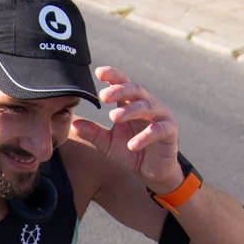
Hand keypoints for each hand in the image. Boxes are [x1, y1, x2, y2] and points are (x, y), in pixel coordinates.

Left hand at [70, 64, 180, 192]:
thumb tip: (73, 124)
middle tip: (103, 96)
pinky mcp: (170, 131)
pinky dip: (145, 136)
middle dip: (119, 90)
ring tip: (114, 117)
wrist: (152, 171)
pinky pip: (159, 130)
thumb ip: (93, 133)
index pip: (122, 83)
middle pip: (135, 90)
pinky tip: (132, 145)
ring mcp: (161, 116)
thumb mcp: (108, 143)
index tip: (98, 73)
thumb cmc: (130, 151)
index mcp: (131, 102)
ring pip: (147, 106)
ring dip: (130, 110)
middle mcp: (147, 104)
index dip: (112, 76)